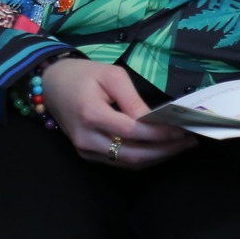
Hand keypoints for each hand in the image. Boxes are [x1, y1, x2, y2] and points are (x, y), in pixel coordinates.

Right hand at [39, 59, 195, 167]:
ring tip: (180, 147)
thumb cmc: (83, 75)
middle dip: (165, 150)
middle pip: (133, 155)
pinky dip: (142, 158)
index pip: (133, 132)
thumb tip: (155, 120)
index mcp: (92, 115)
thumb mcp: (111, 76)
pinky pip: (119, 162)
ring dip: (156, 157)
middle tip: (189, 142)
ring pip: (127, 163)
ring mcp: (85, 150)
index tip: (183, 129)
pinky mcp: (87, 154)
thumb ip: (134, 100)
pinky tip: (160, 149)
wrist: (51, 84)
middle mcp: (87, 139)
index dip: (160, 134)